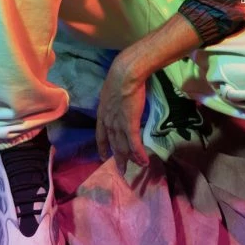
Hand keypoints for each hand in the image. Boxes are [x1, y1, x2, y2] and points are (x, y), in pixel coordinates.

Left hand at [96, 59, 148, 175]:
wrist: (125, 74)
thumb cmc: (120, 76)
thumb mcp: (112, 89)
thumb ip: (113, 98)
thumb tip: (119, 99)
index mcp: (102, 113)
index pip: (100, 135)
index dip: (102, 147)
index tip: (103, 156)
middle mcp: (108, 122)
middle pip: (113, 144)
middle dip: (118, 158)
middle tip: (121, 170)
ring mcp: (118, 125)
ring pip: (124, 147)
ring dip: (130, 159)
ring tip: (135, 168)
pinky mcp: (130, 125)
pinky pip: (134, 144)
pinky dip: (139, 154)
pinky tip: (144, 162)